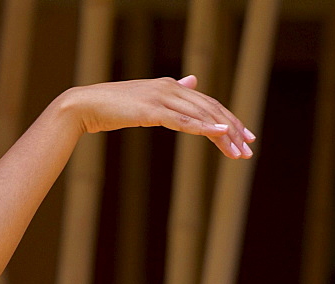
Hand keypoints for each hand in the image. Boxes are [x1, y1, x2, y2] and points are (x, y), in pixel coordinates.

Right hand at [67, 75, 254, 158]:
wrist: (85, 105)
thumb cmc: (112, 106)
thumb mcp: (147, 98)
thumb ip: (172, 92)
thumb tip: (193, 81)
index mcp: (171, 86)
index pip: (208, 103)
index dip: (230, 119)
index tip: (245, 136)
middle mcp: (170, 88)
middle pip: (211, 109)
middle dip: (233, 129)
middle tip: (249, 148)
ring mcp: (161, 98)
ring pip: (201, 116)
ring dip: (223, 134)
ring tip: (238, 151)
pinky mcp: (151, 111)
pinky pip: (182, 121)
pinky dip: (203, 127)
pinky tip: (219, 133)